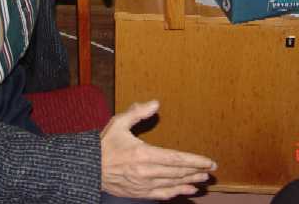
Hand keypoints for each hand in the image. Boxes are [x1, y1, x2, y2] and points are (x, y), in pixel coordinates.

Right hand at [100, 101, 216, 199]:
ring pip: (172, 184)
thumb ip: (138, 113)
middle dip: (196, 171)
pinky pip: (162, 194)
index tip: (208, 161)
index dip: (194, 161)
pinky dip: (176, 193)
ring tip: (203, 180)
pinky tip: (187, 190)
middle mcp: (145, 172)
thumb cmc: (104, 145)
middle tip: (210, 170)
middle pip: (177, 173)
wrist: (88, 168)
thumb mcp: (119, 123)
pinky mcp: (139, 193)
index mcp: (143, 154)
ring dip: (189, 181)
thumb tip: (156, 103)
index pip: (175, 159)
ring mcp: (143, 184)